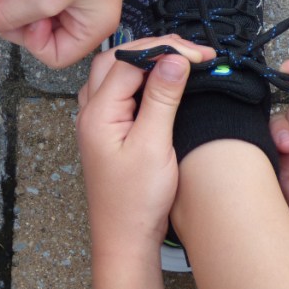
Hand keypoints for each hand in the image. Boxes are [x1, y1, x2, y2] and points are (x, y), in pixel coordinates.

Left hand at [76, 36, 214, 258]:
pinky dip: (139, 80)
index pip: (129, 61)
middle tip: (189, 52)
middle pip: (116, 60)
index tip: (198, 54)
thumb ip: (162, 98)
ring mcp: (96, 122)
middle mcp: (91, 112)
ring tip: (177, 61)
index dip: (164, 50)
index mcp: (98, 113)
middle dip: (152, 49)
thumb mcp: (154, 145)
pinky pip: (117, 92)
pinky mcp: (107, 133)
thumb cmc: (136, 201)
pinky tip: (159, 85)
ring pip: (114, 74)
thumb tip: (174, 59)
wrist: (124, 240)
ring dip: (143, 62)